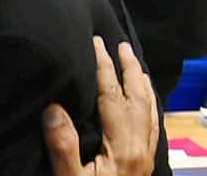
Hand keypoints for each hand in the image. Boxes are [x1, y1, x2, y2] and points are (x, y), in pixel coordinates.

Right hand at [44, 36, 158, 175]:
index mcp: (122, 148)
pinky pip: (153, 128)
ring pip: (150, 112)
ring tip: (137, 68)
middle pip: (139, 99)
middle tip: (123, 46)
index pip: (112, 97)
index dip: (104, 67)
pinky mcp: (145, 166)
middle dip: (130, 69)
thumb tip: (53, 109)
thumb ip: (63, 146)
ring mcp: (146, 158)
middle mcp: (140, 149)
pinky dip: (150, 108)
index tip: (97, 43)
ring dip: (143, 86)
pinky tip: (145, 106)